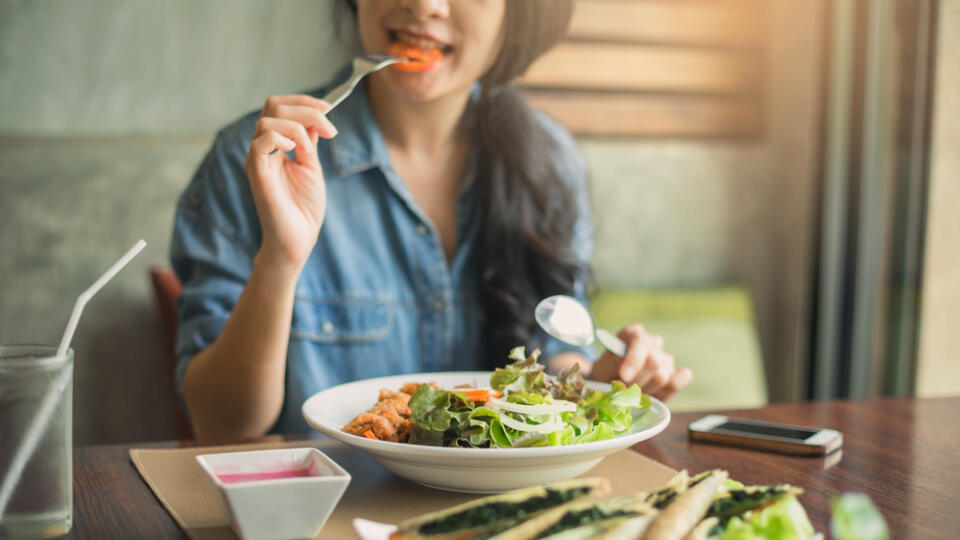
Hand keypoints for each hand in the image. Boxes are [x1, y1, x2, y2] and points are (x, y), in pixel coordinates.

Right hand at [244, 94, 338, 271]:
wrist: (298, 239)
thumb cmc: (304, 209)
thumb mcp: (312, 167)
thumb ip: (309, 141)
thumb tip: (315, 117)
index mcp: (275, 145)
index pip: (279, 107)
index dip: (304, 102)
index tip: (329, 109)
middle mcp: (263, 149)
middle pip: (273, 106)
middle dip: (305, 109)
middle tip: (329, 129)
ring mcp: (257, 160)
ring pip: (267, 121)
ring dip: (298, 126)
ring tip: (310, 149)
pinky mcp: (256, 173)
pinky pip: (260, 143)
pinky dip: (280, 138)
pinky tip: (295, 150)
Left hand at [590, 323, 691, 401]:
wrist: (612, 385)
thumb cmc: (606, 373)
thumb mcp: (601, 368)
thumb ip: (611, 366)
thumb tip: (627, 373)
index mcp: (633, 333)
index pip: (639, 342)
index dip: (634, 360)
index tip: (624, 376)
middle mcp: (651, 342)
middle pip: (654, 361)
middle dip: (637, 381)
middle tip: (623, 391)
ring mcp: (665, 357)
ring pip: (662, 376)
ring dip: (645, 391)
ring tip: (632, 393)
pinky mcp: (674, 374)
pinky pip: (683, 378)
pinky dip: (674, 387)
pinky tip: (659, 393)